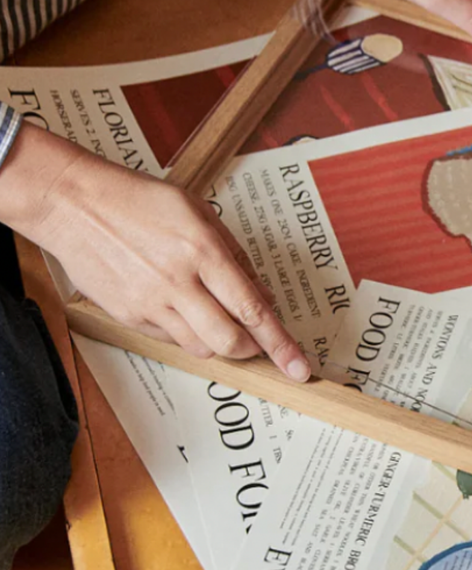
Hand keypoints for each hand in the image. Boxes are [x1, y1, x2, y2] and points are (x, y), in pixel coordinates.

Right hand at [6, 127, 309, 380]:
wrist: (74, 203)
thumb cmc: (141, 202)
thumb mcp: (200, 214)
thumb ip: (236, 257)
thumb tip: (263, 297)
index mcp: (203, 251)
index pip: (252, 310)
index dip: (281, 344)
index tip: (299, 368)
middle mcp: (178, 282)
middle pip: (229, 341)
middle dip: (251, 349)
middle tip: (255, 341)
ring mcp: (150, 302)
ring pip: (200, 348)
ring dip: (218, 342)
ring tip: (213, 316)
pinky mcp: (127, 315)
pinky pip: (170, 339)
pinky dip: (186, 333)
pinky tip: (179, 307)